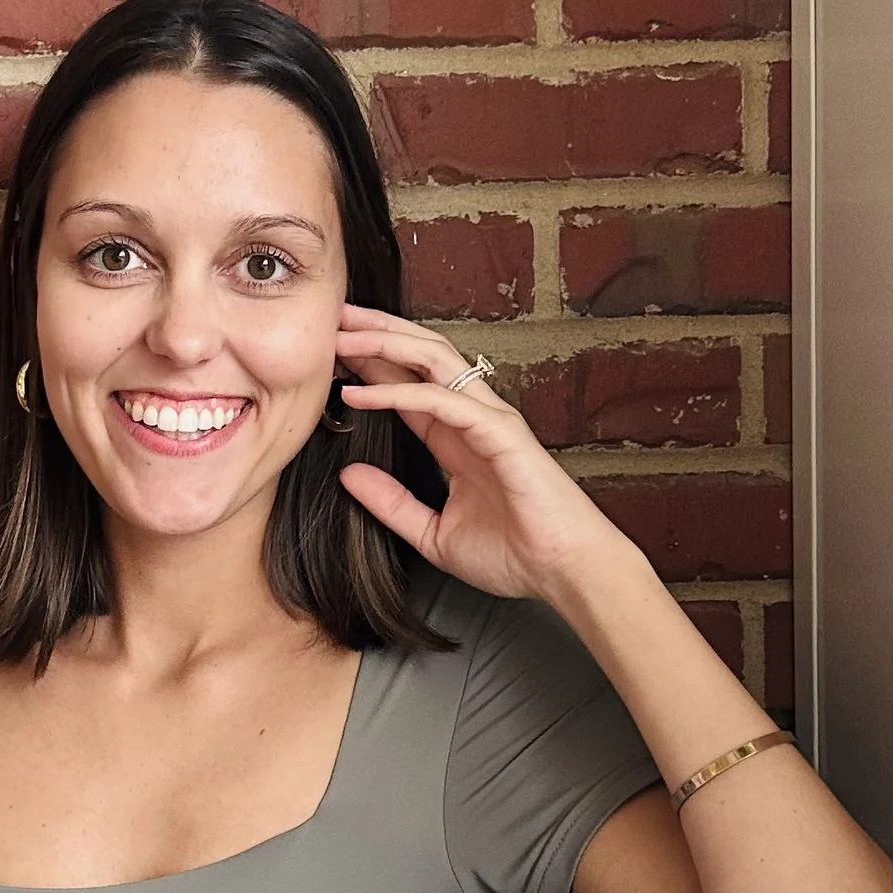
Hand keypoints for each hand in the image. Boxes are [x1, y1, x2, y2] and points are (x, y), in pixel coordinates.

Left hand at [332, 305, 623, 608]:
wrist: (562, 574)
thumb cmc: (514, 555)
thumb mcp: (432, 533)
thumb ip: (391, 503)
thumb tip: (348, 476)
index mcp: (457, 438)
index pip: (408, 385)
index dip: (371, 363)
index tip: (330, 351)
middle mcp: (472, 419)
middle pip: (420, 357)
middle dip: (376, 332)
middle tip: (333, 319)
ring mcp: (489, 420)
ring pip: (433, 360)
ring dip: (385, 343)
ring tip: (342, 336)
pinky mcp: (500, 432)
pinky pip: (441, 400)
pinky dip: (398, 393)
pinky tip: (360, 393)